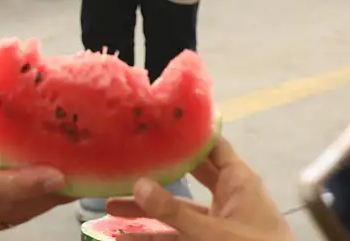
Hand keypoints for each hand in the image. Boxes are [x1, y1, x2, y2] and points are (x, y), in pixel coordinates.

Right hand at [0, 118, 70, 235]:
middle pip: (10, 206)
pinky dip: (32, 205)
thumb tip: (32, 109)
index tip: (58, 173)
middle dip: (49, 194)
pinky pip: (9, 219)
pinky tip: (51, 190)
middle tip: (81, 174)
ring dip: (46, 201)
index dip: (26, 182)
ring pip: (15, 216)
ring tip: (76, 181)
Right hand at [105, 138, 295, 240]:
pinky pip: (177, 237)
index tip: (154, 121)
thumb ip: (174, 212)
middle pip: (186, 176)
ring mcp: (218, 225)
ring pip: (177, 212)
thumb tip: (138, 184)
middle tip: (126, 159)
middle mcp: (228, 198)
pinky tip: (125, 239)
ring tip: (110, 206)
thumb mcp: (212, 233)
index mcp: (239, 182)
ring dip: (146, 211)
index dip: (186, 131)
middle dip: (156, 171)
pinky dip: (153, 237)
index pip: (211, 145)